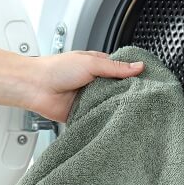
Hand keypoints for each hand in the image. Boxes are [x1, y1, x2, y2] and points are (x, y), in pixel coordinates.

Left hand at [0, 46, 143, 122]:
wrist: (34, 86)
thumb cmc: (56, 69)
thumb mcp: (91, 63)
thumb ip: (115, 68)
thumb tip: (138, 67)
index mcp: (97, 67)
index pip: (121, 72)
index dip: (134, 77)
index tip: (149, 83)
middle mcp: (94, 83)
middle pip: (117, 90)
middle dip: (126, 95)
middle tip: (143, 100)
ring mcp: (88, 99)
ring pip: (108, 105)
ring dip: (115, 108)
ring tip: (131, 112)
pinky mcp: (82, 114)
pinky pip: (96, 118)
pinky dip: (103, 119)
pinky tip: (113, 121)